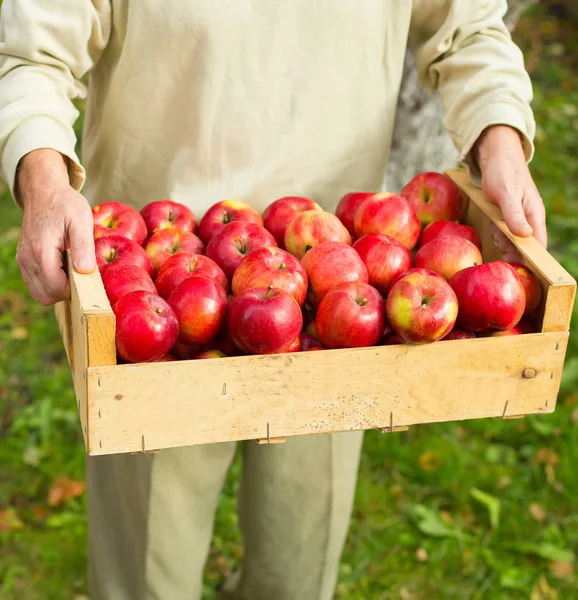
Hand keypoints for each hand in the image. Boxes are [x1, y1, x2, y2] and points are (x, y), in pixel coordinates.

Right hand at [16, 149, 94, 305]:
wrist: (45, 192)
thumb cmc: (65, 205)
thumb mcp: (81, 221)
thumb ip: (83, 247)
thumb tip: (85, 271)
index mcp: (41, 251)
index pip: (55, 289)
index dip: (74, 290)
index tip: (86, 276)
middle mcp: (27, 259)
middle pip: (45, 296)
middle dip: (65, 292)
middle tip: (79, 274)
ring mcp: (23, 261)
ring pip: (39, 293)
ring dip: (57, 287)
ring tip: (71, 267)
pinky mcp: (24, 260)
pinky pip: (35, 283)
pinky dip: (50, 282)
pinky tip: (62, 266)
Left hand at [474, 125, 546, 262]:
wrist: (497, 158)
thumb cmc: (503, 173)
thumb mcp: (507, 194)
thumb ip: (514, 215)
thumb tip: (525, 236)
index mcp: (534, 216)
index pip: (538, 247)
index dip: (528, 260)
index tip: (514, 268)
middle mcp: (530, 220)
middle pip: (523, 248)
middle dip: (509, 249)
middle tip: (497, 236)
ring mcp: (519, 220)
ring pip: (512, 242)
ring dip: (501, 240)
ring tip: (494, 224)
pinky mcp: (508, 218)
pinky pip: (503, 233)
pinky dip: (496, 232)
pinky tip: (492, 222)